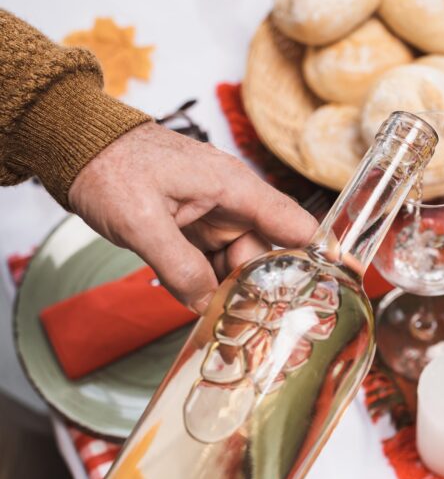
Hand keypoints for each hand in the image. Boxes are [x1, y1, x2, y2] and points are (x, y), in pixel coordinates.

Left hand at [68, 122, 317, 312]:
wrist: (77, 148)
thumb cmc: (110, 166)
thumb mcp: (141, 221)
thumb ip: (179, 266)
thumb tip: (205, 305)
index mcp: (233, 188)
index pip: (292, 225)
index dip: (316, 258)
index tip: (330, 294)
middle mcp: (231, 203)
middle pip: (263, 256)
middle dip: (259, 292)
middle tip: (252, 330)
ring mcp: (212, 217)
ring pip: (236, 265)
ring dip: (229, 294)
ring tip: (222, 326)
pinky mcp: (193, 228)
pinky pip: (210, 264)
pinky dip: (206, 286)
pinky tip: (198, 308)